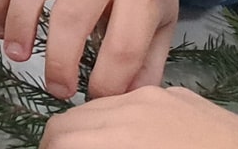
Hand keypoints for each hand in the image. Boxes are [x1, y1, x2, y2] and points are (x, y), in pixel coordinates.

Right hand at [0, 0, 180, 98]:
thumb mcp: (162, 24)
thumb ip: (146, 63)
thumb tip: (124, 101)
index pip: (124, 45)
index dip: (108, 81)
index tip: (96, 101)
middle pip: (72, 16)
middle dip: (60, 61)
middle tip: (58, 90)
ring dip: (20, 26)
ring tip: (17, 57)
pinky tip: (1, 30)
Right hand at [40, 86, 237, 147]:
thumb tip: (69, 147)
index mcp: (120, 137)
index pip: (59, 139)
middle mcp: (130, 107)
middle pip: (71, 119)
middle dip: (62, 142)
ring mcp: (155, 96)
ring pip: (99, 106)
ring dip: (89, 129)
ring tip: (99, 148)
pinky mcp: (178, 94)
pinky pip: (133, 102)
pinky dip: (121, 120)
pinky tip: (139, 139)